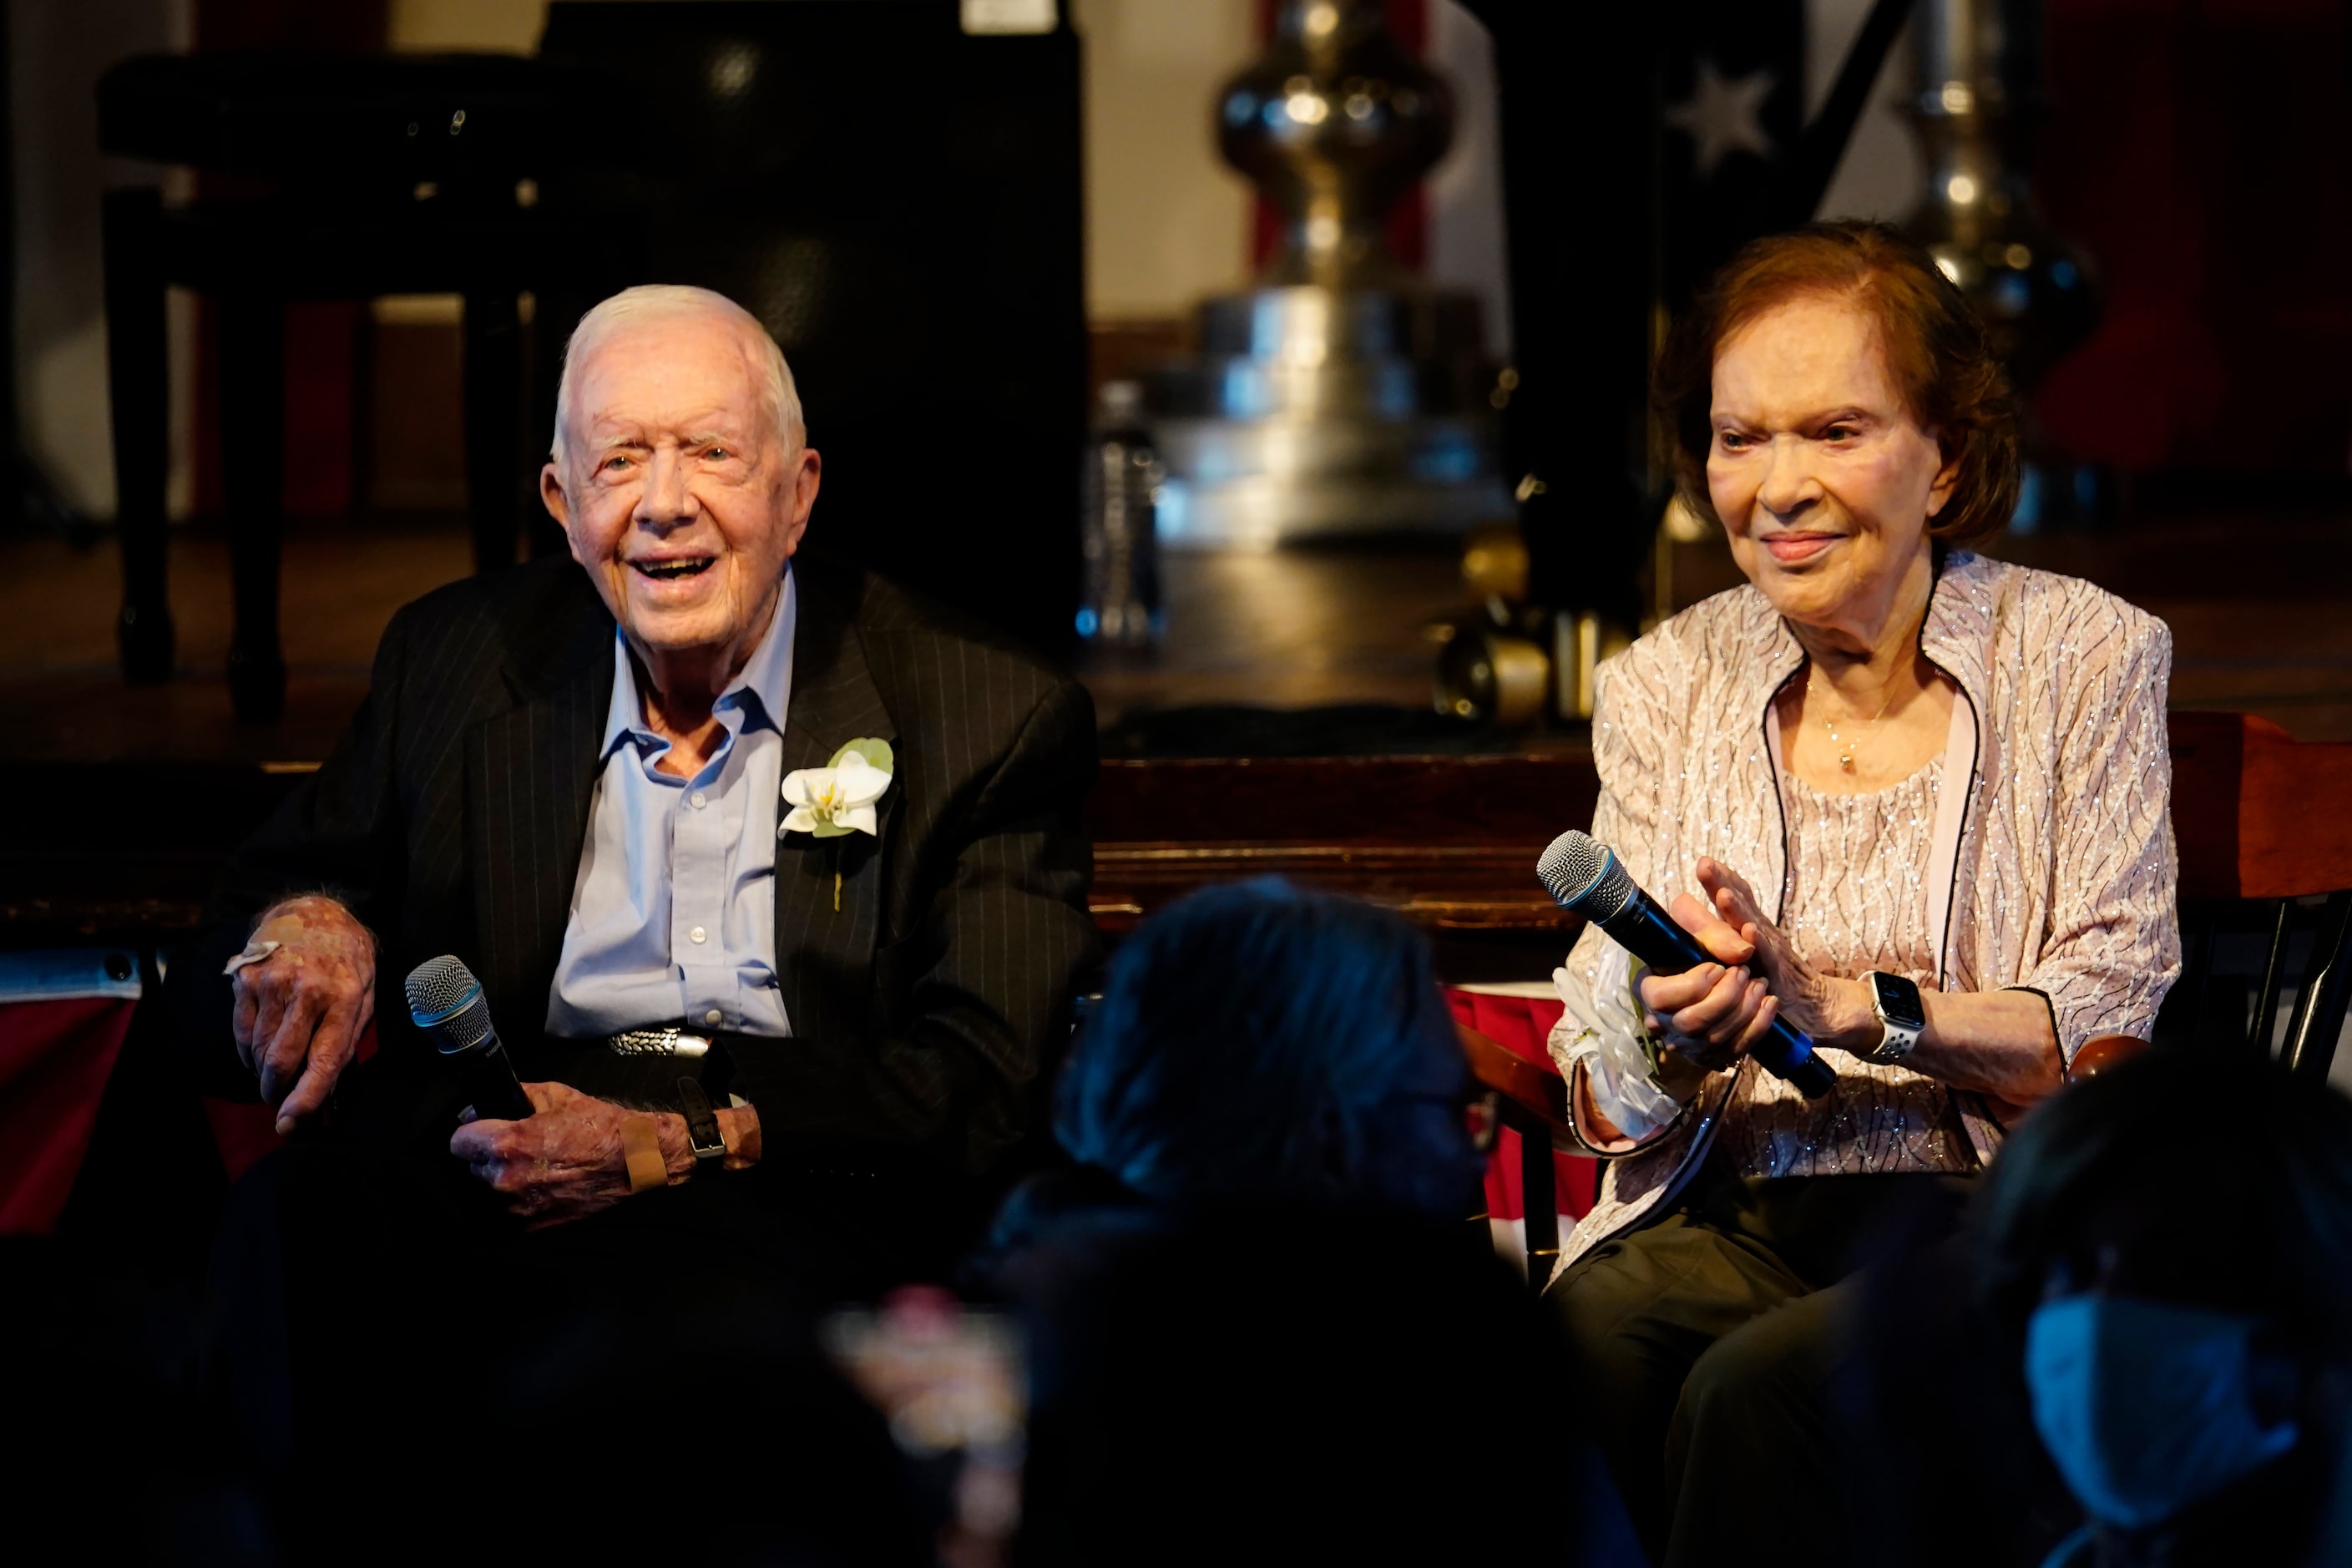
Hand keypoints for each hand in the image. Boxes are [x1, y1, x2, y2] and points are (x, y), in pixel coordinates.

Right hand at [231, 895, 375, 1134]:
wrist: (314, 912)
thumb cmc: (346, 961)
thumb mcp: (365, 996)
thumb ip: (346, 1041)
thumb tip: (326, 1091)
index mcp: (346, 998)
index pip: (324, 1061)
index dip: (305, 1099)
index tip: (288, 1124)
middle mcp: (309, 990)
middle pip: (281, 1061)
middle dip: (275, 1091)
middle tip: (278, 1099)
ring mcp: (274, 982)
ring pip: (259, 1050)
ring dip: (262, 1072)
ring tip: (273, 1069)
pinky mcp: (247, 977)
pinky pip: (241, 1032)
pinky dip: (248, 1051)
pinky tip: (259, 1049)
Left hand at [448, 1082, 683, 1228]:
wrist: (633, 1162)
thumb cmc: (599, 1128)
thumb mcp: (555, 1095)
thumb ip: (513, 1097)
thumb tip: (482, 1106)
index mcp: (507, 1145)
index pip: (457, 1142)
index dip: (472, 1133)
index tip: (481, 1132)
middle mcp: (506, 1180)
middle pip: (472, 1168)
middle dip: (489, 1157)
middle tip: (518, 1148)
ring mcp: (517, 1208)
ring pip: (489, 1192)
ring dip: (503, 1181)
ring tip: (533, 1168)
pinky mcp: (531, 1226)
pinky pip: (507, 1212)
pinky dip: (519, 1201)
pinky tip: (541, 1185)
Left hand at [1633, 858, 1873, 1064]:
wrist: (1814, 1004)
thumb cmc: (1770, 975)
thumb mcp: (1741, 952)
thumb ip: (1715, 934)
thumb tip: (1681, 915)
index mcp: (1750, 924)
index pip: (1736, 895)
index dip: (1721, 878)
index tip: (1704, 861)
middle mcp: (1760, 932)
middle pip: (1741, 903)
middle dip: (1721, 884)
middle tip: (1704, 865)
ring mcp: (1770, 951)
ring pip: (1752, 926)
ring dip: (1737, 910)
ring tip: (1723, 895)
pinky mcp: (1778, 974)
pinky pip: (1768, 959)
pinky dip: (1759, 945)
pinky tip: (1750, 934)